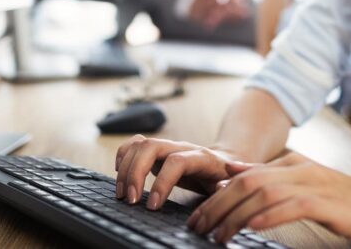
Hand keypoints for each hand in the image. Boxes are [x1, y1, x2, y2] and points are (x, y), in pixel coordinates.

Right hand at [114, 135, 240, 210]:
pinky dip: (123, 155)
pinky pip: (135, 143)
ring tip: (122, 194)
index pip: (176, 161)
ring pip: (140, 144)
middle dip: (135, 173)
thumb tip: (216, 195)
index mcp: (201, 157)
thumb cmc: (227, 178)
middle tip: (131, 200)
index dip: (162, 182)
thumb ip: (224, 189)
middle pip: (151, 147)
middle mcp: (182, 146)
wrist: (226, 161)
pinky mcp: (157, 150)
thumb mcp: (231, 186)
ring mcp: (168, 146)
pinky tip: (120, 172)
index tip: (153, 206)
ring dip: (126, 168)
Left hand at [187, 152, 350, 247]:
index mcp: (292, 165)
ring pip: (262, 192)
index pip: (244, 175)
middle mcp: (298, 169)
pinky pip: (291, 205)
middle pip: (246, 181)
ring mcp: (313, 183)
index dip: (216, 194)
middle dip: (216, 204)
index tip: (197, 215)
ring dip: (234, 214)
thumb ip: (274, 179)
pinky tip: (252, 226)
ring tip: (216, 235)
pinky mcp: (327, 201)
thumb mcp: (308, 187)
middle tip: (197, 227)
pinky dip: (268, 215)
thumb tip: (234, 175)